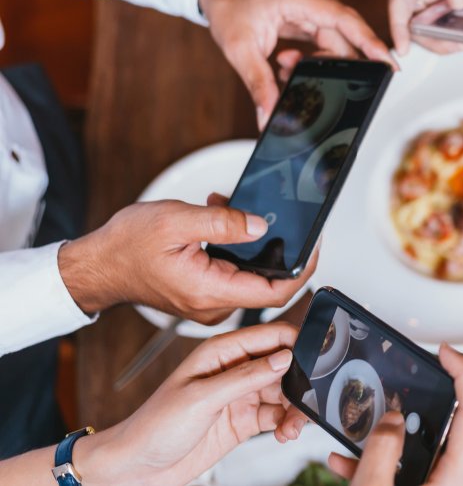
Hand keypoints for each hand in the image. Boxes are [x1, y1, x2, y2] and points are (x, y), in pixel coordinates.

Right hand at [59, 195, 316, 323]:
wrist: (95, 266)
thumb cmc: (125, 247)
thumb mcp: (177, 221)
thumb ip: (224, 223)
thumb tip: (261, 227)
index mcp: (210, 291)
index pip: (276, 292)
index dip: (303, 271)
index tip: (315, 247)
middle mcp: (213, 304)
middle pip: (269, 284)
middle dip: (277, 248)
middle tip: (279, 218)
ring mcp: (209, 302)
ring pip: (251, 275)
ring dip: (253, 244)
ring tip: (234, 210)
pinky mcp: (203, 294)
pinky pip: (234, 274)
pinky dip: (236, 248)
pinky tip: (222, 223)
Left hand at [72, 323, 299, 485]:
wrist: (135, 468)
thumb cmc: (154, 426)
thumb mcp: (202, 398)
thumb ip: (247, 377)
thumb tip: (284, 357)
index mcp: (221, 352)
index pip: (271, 336)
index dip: (297, 344)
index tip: (317, 359)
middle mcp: (234, 370)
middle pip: (284, 367)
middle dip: (300, 384)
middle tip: (305, 403)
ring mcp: (240, 396)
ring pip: (284, 394)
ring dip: (295, 409)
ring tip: (292, 426)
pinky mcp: (243, 421)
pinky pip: (276, 417)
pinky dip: (286, 425)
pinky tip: (284, 433)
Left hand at [199, 0, 392, 127]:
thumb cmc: (228, 6)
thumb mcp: (240, 49)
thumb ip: (259, 84)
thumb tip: (269, 117)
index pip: (345, 20)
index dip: (370, 43)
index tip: (389, 65)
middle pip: (344, 37)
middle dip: (332, 66)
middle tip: (313, 85)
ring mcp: (316, 2)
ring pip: (335, 41)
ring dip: (317, 63)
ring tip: (285, 69)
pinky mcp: (313, 11)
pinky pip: (326, 39)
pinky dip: (312, 56)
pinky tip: (289, 62)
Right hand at [328, 344, 462, 484]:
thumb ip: (382, 452)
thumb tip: (392, 420)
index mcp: (457, 476)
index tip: (446, 351)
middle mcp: (459, 481)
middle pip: (448, 423)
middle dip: (415, 403)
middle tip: (398, 385)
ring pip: (423, 446)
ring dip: (390, 437)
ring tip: (363, 429)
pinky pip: (411, 468)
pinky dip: (383, 462)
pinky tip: (350, 461)